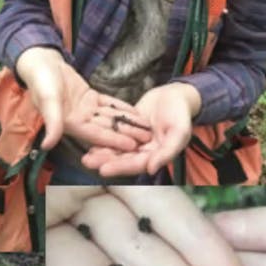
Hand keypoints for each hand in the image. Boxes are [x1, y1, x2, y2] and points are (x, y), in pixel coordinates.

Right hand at [13, 47, 153, 153]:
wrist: (40, 62)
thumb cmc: (41, 81)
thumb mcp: (47, 100)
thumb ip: (51, 123)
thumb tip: (47, 145)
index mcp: (69, 124)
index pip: (96, 134)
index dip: (114, 140)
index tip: (131, 145)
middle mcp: (79, 120)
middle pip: (107, 128)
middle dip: (126, 134)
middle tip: (147, 139)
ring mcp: (85, 109)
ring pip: (110, 117)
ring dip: (127, 123)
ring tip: (145, 127)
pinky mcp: (89, 98)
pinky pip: (108, 104)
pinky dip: (121, 108)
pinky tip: (134, 112)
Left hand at [80, 82, 200, 178]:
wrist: (175, 95)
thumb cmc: (181, 113)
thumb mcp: (179, 131)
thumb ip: (167, 151)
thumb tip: (151, 169)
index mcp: (156, 155)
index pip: (136, 164)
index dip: (120, 167)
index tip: (103, 170)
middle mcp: (144, 151)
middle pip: (123, 159)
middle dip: (105, 161)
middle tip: (88, 162)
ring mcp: (135, 141)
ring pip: (117, 149)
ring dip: (101, 152)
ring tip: (85, 155)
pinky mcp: (128, 129)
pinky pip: (115, 134)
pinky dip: (103, 137)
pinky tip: (90, 138)